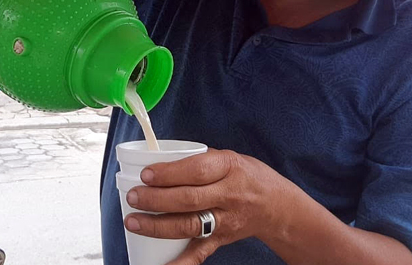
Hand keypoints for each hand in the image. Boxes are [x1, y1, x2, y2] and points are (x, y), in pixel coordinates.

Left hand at [123, 150, 294, 264]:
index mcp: (229, 168)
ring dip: (158, 226)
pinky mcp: (222, 240)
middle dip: (156, 199)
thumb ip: (199, 160)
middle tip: (133, 197)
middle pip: (189, 199)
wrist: (278, 207)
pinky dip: (178, 262)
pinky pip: (198, 253)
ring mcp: (225, 220)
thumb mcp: (230, 158)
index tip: (146, 175)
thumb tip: (158, 161)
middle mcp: (229, 195)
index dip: (169, 173)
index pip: (196, 171)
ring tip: (133, 221)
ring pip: (189, 225)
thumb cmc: (248, 177)